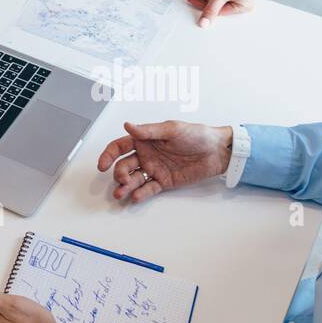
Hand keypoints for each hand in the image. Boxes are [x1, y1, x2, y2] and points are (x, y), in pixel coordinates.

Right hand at [96, 121, 232, 202]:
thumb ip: (148, 131)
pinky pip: (148, 189)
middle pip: (123, 166)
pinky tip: (136, 197)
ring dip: (125, 187)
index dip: (108, 156)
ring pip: (133, 179)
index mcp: (145, 140)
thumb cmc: (198, 135)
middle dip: (119, 174)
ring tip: (122, 193)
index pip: (119, 147)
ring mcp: (154, 169)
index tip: (103, 165)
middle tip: (123, 179)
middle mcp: (146, 155)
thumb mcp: (172, 129)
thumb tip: (128, 126)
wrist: (218, 151)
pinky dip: (140, 194)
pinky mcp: (163, 182)